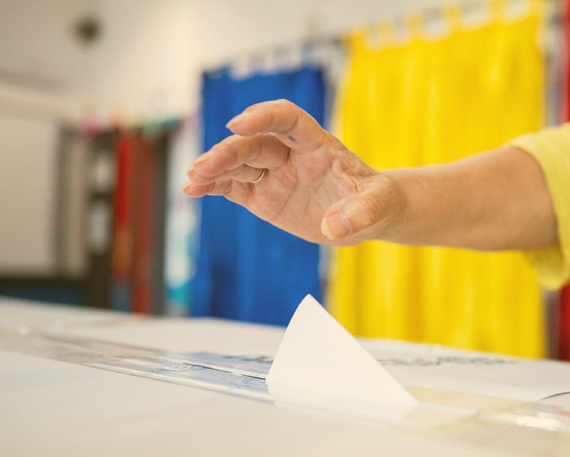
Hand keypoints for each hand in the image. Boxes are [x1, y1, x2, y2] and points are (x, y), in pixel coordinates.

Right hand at [182, 99, 403, 244]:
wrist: (367, 215)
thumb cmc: (375, 201)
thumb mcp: (377, 206)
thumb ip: (361, 213)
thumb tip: (335, 227)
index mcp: (319, 145)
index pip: (289, 119)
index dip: (265, 116)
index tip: (238, 124)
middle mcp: (292, 154)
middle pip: (255, 144)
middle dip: (228, 152)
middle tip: (203, 168)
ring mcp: (275, 173)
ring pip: (239, 163)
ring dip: (214, 168)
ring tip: (192, 180)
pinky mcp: (263, 195)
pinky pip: (233, 186)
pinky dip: (212, 186)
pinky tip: (192, 190)